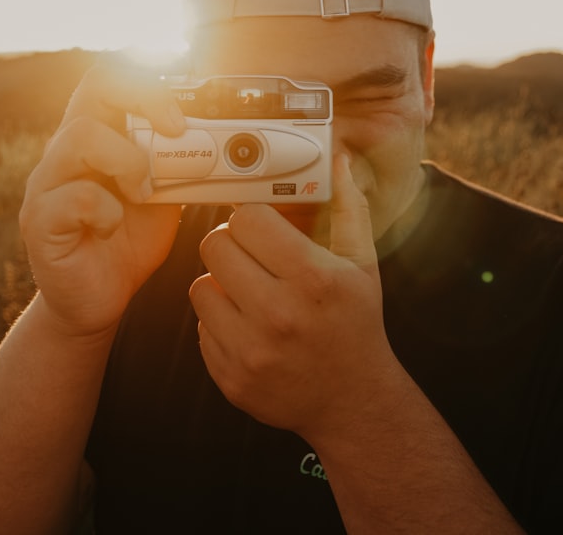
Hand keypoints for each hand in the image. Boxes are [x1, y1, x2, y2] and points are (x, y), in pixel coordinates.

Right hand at [19, 60, 182, 337]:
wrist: (97, 301)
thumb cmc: (127, 245)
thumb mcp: (164, 199)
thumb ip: (178, 168)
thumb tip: (222, 144)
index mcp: (98, 138)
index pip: (112, 79)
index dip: (148, 82)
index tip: (182, 115)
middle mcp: (67, 151)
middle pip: (93, 86)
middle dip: (144, 98)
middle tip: (175, 131)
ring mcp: (47, 183)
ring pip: (80, 136)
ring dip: (128, 161)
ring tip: (142, 193)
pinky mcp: (40, 221)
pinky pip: (75, 196)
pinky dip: (105, 210)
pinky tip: (111, 228)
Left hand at [190, 154, 399, 439]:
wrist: (353, 401)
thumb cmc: (356, 325)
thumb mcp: (362, 266)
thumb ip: (349, 209)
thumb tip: (340, 161)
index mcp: (313, 279)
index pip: (246, 218)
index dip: (251, 217)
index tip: (260, 225)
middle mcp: (279, 315)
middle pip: (214, 245)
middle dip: (232, 245)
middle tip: (251, 256)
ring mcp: (251, 350)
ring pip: (200, 287)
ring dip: (221, 284)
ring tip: (250, 293)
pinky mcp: (231, 377)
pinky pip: (201, 328)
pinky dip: (219, 322)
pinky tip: (249, 327)